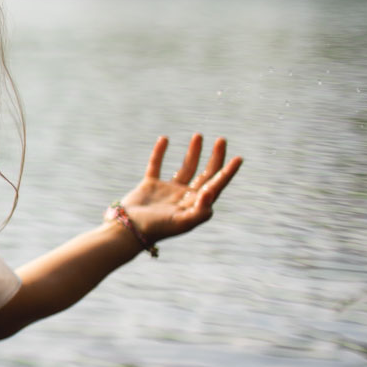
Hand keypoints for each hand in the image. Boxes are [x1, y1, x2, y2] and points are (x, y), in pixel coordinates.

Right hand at [115, 133, 242, 241]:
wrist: (127, 230)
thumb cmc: (156, 229)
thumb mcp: (182, 222)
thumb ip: (200, 210)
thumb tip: (211, 191)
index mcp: (195, 205)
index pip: (216, 185)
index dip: (228, 172)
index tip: (238, 158)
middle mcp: (185, 196)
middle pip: (205, 174)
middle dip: (215, 157)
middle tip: (221, 140)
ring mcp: (168, 190)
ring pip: (185, 168)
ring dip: (193, 152)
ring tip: (198, 135)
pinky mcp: (150, 185)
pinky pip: (157, 165)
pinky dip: (160, 152)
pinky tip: (165, 139)